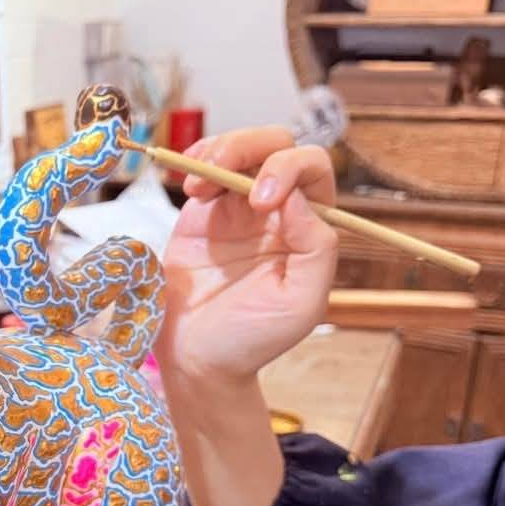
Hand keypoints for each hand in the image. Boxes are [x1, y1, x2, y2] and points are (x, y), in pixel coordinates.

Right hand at [156, 127, 338, 385]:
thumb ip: (315, 250)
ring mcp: (236, 208)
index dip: (290, 170)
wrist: (197, 359)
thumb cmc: (253, 339)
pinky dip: (196, 161)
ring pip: (240, 149)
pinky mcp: (201, 213)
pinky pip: (204, 167)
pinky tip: (188, 184)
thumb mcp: (301, 303)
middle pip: (276, 146)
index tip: (261, 202)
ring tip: (195, 183)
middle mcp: (277, 211)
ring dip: (220, 150)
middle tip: (219, 174)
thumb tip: (298, 198)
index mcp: (308, 229)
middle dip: (249, 148)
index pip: (312, 171)